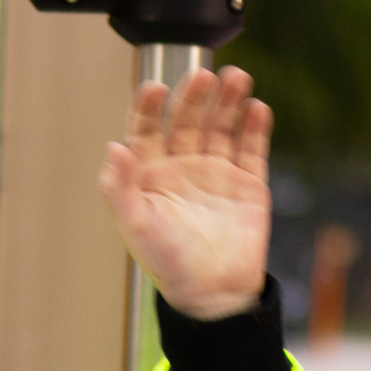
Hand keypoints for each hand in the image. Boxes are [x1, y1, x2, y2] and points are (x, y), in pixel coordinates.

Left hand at [98, 63, 272, 322]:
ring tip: (237, 78)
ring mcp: (216, 173)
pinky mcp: (247, 184)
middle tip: (203, 76)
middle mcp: (183, 167)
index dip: (150, 107)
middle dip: (195, 96)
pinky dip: (254, 128)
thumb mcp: (135, 225)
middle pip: (188, 120)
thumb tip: (114, 147)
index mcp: (150, 174)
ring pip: (221, 127)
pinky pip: (251, 149)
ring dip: (228, 101)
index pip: (148, 128)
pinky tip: (256, 108)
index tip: (156, 88)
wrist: (213, 294)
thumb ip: (119, 187)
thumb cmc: (168, 263)